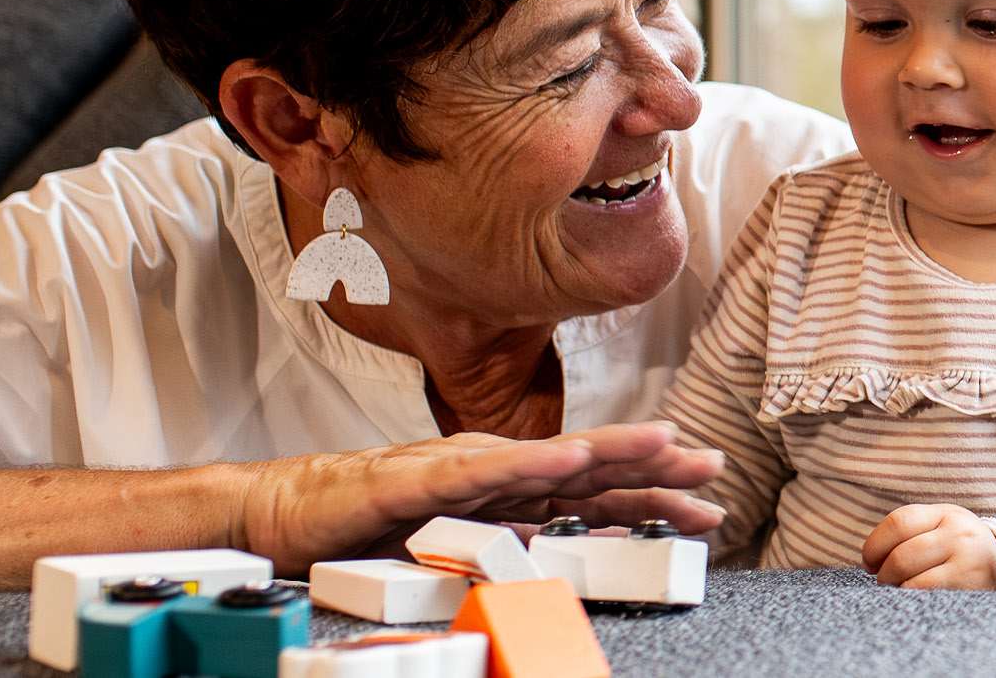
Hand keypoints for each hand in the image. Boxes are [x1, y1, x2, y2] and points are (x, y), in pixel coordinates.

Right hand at [229, 421, 722, 565]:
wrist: (287, 512)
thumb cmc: (369, 525)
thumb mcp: (460, 544)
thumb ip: (518, 542)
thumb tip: (581, 549)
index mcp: (505, 489)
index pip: (590, 488)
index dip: (649, 489)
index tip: (704, 496)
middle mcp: (490, 470)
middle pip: (583, 467)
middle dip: (649, 465)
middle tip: (709, 464)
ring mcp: (455, 468)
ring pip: (542, 458)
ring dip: (604, 450)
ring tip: (658, 445)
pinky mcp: (415, 479)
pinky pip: (476, 474)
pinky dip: (523, 464)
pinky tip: (562, 460)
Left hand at [861, 504, 995, 590]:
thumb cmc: (963, 556)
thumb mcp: (944, 532)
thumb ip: (911, 533)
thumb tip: (869, 559)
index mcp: (947, 514)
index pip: (898, 522)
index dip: (874, 545)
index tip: (869, 562)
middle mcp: (960, 532)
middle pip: (900, 554)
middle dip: (884, 574)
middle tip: (886, 582)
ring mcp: (968, 559)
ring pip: (908, 576)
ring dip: (896, 589)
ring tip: (902, 591)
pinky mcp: (970, 586)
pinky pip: (923, 594)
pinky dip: (911, 599)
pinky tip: (917, 601)